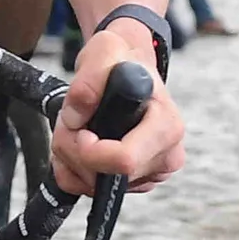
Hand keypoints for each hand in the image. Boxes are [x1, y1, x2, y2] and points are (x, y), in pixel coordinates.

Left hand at [50, 21, 186, 195]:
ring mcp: (150, 173)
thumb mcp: (104, 50)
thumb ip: (89, 79)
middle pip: (104, 178)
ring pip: (92, 186)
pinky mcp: (134, 183)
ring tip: (80, 125)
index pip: (124, 161)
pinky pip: (88, 189)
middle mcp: (166, 155)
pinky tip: (80, 143)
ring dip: (71, 157)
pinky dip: (73, 169)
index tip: (80, 128)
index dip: (90, 150)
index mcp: (167, 126)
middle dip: (75, 150)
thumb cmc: (121, 59)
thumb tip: (77, 117)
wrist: (126, 68)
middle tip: (73, 120)